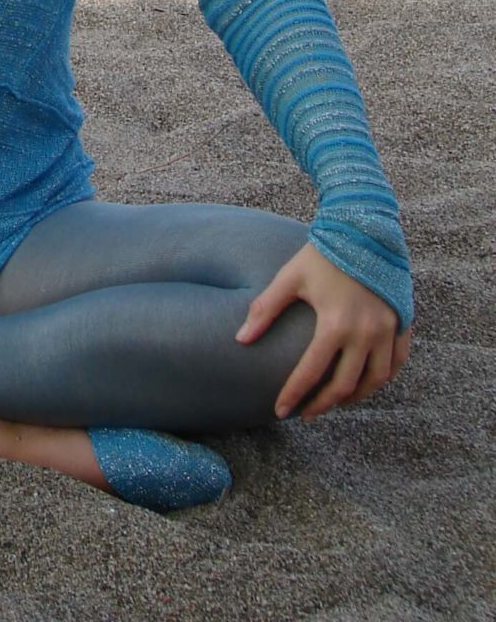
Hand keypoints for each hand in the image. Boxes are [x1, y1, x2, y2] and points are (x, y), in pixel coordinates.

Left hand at [236, 242, 410, 421]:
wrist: (364, 229)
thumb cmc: (323, 253)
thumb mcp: (290, 278)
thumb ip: (265, 309)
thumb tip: (240, 339)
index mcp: (335, 324)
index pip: (311, 373)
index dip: (294, 395)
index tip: (280, 410)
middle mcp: (366, 333)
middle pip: (345, 386)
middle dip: (323, 404)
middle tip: (305, 413)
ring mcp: (388, 331)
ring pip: (375, 381)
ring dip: (354, 397)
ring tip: (333, 401)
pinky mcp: (402, 324)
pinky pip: (396, 364)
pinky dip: (381, 379)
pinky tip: (364, 383)